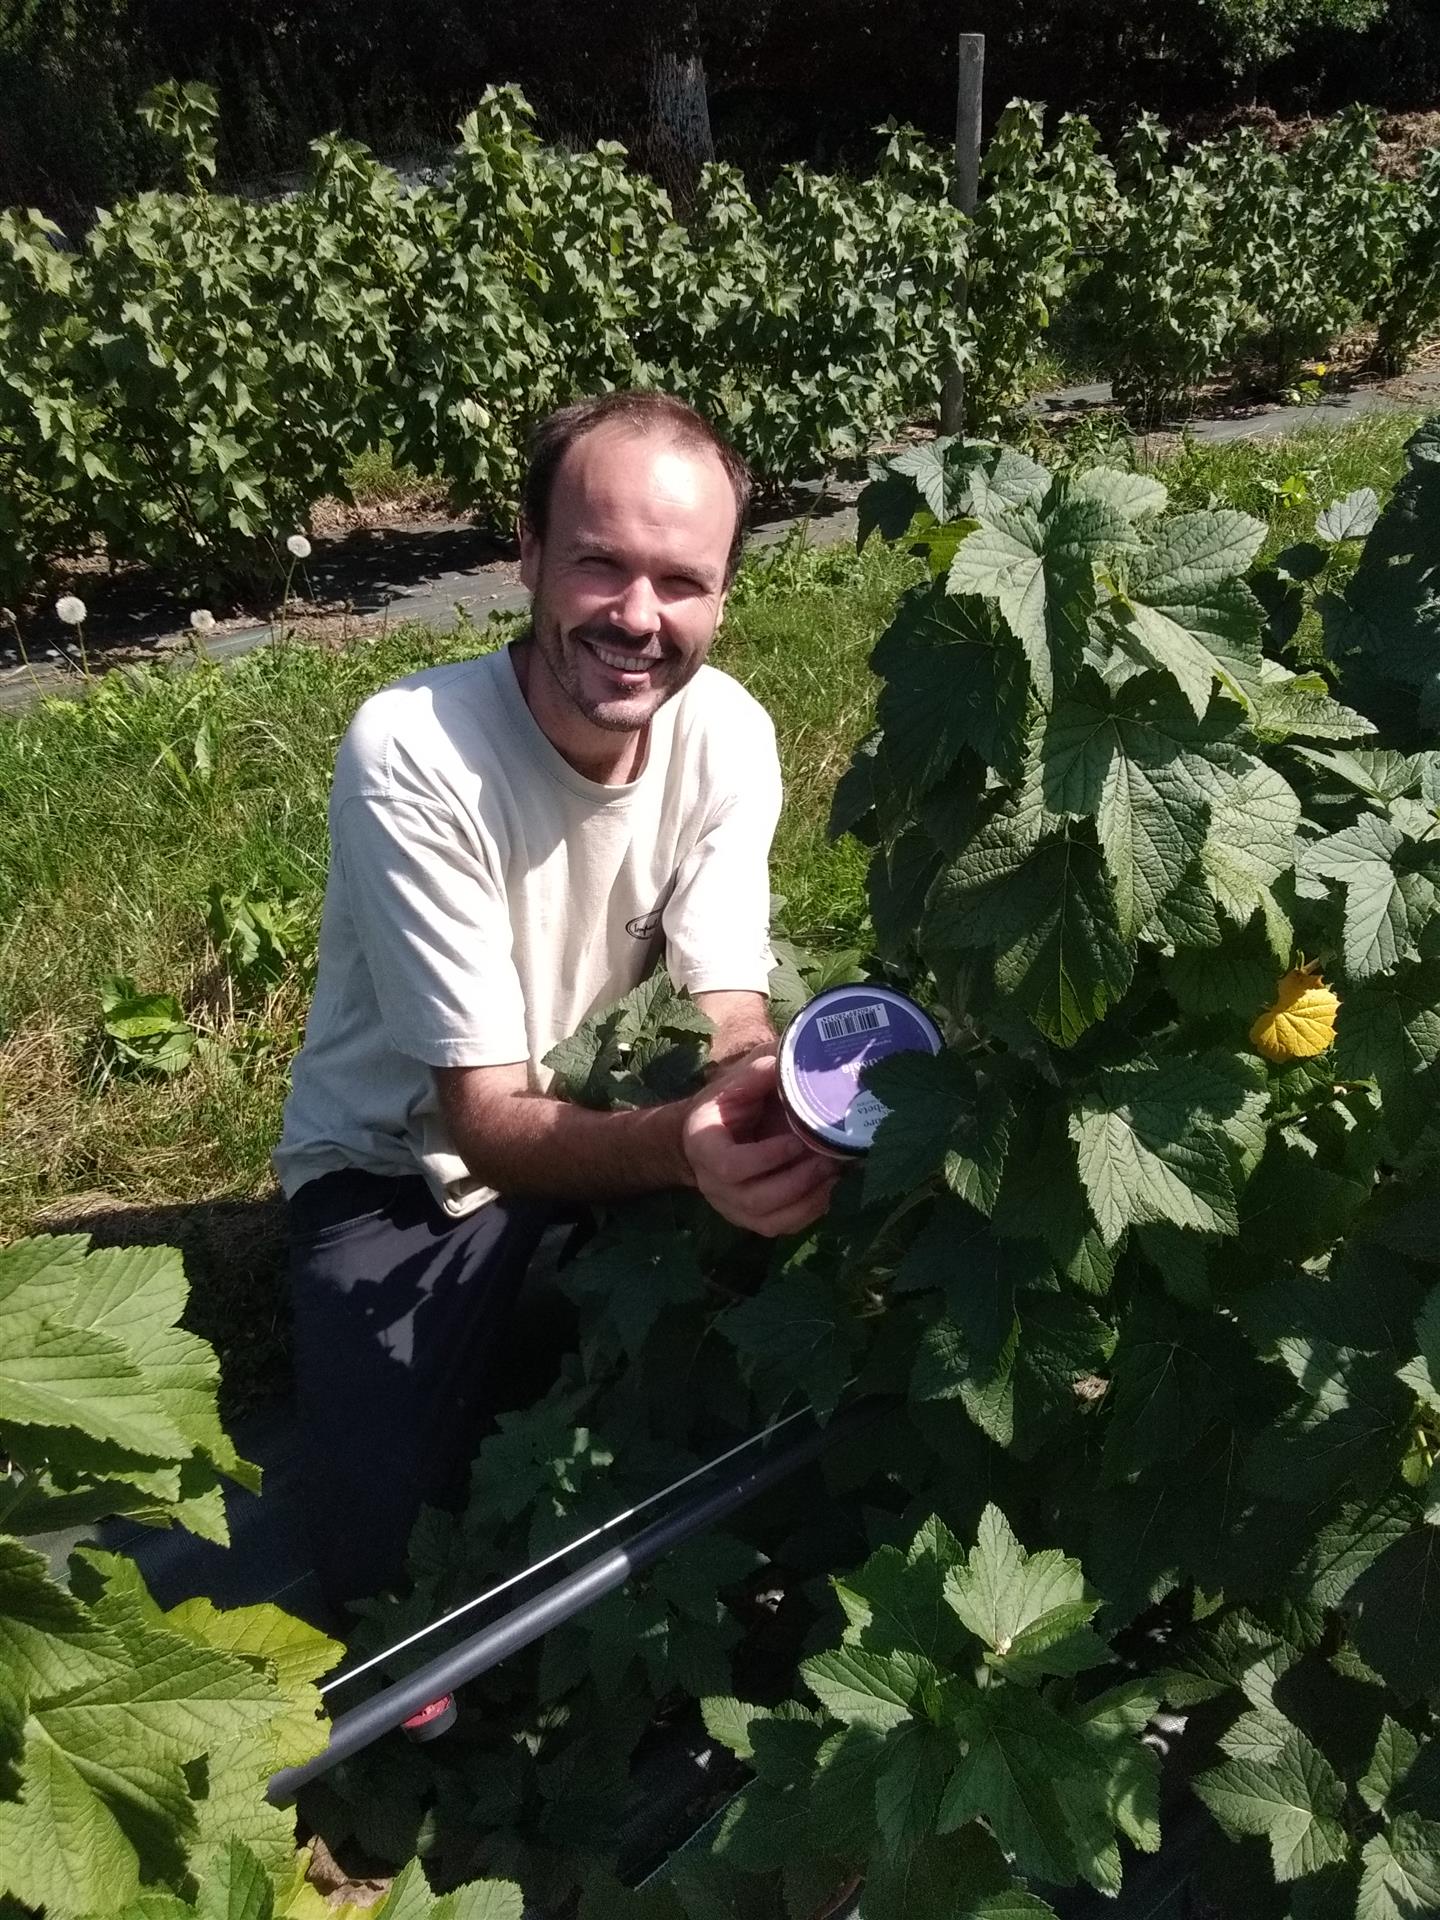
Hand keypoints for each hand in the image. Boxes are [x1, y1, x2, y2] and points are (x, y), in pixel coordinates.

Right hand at [681, 1049, 841, 1237]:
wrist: (711, 1137)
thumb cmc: (724, 1105)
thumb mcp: (734, 1083)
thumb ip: (759, 1073)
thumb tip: (793, 1057)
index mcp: (704, 1147)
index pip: (731, 1166)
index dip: (767, 1158)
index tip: (798, 1140)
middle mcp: (713, 1184)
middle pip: (756, 1199)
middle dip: (797, 1182)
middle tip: (829, 1160)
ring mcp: (733, 1208)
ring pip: (772, 1221)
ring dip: (809, 1200)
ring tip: (836, 1174)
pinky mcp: (754, 1219)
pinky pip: (783, 1227)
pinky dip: (811, 1212)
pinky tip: (831, 1190)